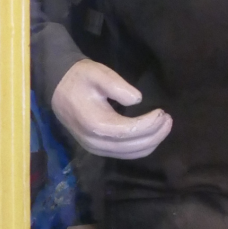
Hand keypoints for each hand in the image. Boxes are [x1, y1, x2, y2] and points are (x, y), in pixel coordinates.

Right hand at [51, 59, 172, 159]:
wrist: (58, 88)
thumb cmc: (80, 79)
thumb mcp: (99, 74)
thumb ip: (118, 86)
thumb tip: (137, 100)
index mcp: (96, 124)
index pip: (130, 131)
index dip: (150, 124)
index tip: (162, 112)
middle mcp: (95, 142)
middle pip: (133, 147)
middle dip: (156, 134)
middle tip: (168, 119)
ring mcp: (95, 148)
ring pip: (130, 154)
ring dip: (151, 142)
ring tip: (164, 125)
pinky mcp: (97, 149)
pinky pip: (124, 154)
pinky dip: (141, 146)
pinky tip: (151, 133)